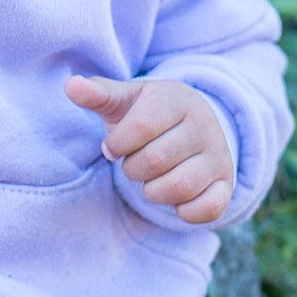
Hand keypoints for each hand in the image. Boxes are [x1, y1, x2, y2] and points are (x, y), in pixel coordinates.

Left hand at [65, 75, 233, 224]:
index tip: (114, 145)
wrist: (193, 124)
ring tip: (150, 179)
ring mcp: (219, 156)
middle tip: (133, 162)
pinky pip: (208, 209)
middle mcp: (204, 126)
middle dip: (132, 168)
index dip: (117, 144)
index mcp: (177, 100)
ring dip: (152, 191)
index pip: (139, 129)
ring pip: (179, 187)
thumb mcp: (124, 99)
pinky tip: (173, 198)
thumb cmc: (148, 113)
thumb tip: (70, 86)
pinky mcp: (226, 185)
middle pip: (155, 160)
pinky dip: (184, 211)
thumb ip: (97, 94)